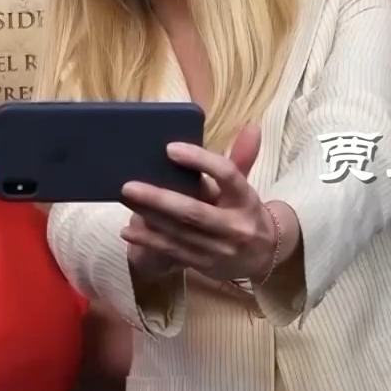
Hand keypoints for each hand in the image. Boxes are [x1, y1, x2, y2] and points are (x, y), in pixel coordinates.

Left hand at [119, 122, 286, 282]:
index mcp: (245, 198)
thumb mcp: (247, 187)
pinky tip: (128, 231)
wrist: (264, 256)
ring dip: (149, 217)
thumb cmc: (246, 212)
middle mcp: (234, 225)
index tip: (170, 149)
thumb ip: (243, 157)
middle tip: (129, 185)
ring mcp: (219, 248)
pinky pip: (173, 251)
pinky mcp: (204, 264)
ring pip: (179, 232)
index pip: (226, 174)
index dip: (199, 160)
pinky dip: (149, 241)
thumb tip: (251, 126)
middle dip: (159, 199)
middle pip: (194, 212)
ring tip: (126, 201)